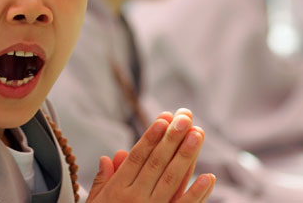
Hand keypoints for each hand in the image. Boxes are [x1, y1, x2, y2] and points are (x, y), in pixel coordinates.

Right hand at [87, 109, 215, 202]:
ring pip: (172, 179)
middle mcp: (135, 198)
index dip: (151, 136)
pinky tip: (210, 177)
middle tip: (185, 117)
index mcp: (118, 191)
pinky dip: (197, 194)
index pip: (137, 157)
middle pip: (157, 162)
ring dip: (187, 156)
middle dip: (172, 138)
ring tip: (197, 134)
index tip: (164, 118)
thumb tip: (109, 157)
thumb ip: (102, 181)